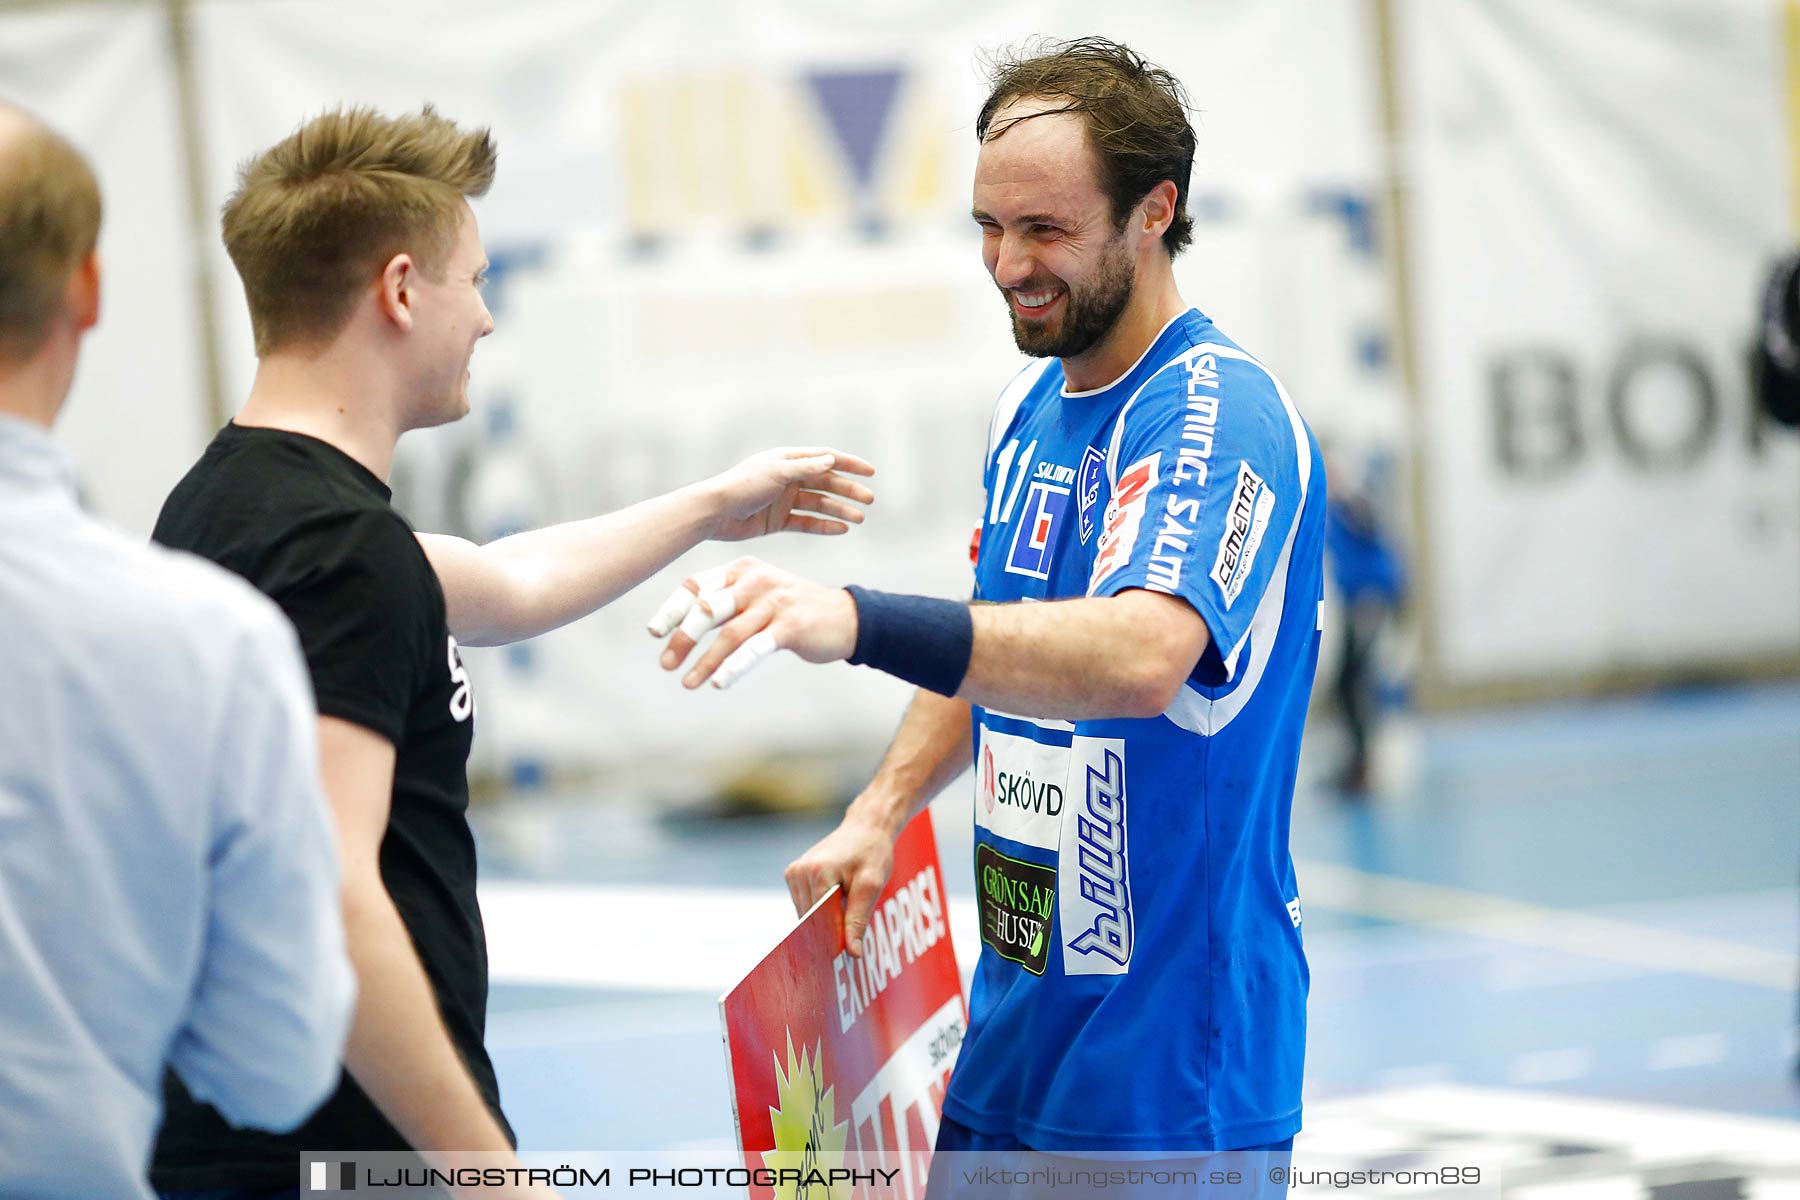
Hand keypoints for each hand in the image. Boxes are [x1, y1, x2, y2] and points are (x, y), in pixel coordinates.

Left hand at [646, 557, 856, 688]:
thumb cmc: (793, 610)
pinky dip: (733, 667)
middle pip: (707, 609)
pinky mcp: (790, 626)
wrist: (846, 618)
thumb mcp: (758, 595)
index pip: (696, 586)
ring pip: (728, 634)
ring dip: (704, 662)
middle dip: (683, 638)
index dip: (672, 610)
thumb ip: (725, 603)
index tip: (654, 633)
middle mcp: (755, 581)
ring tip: (688, 683)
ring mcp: (774, 602)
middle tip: (665, 664)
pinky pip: (754, 650)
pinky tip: (718, 683)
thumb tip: (682, 626)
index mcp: (742, 569)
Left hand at [710, 447, 874, 541]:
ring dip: (840, 510)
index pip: (825, 459)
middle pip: (826, 483)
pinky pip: (807, 523)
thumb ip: (805, 468)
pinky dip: (824, 526)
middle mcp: (788, 478)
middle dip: (848, 490)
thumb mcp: (777, 473)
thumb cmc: (742, 486)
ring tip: (859, 518)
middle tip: (869, 500)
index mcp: (787, 459)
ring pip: (819, 504)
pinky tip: (842, 529)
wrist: (715, 513)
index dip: (849, 464)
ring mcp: (784, 500)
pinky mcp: (778, 520)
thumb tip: (831, 460)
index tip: (870, 472)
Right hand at [785, 811, 897, 957]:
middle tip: (851, 943)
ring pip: (806, 916)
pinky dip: (820, 910)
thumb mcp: (871, 886)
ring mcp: (793, 873)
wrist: (866, 827)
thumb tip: (853, 954)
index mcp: (817, 873)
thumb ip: (858, 920)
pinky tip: (837, 901)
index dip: (833, 941)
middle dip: (829, 932)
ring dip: (824, 920)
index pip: (819, 922)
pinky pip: (805, 905)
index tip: (843, 960)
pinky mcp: (794, 875)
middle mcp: (799, 873)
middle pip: (810, 921)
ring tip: (846, 907)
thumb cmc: (872, 853)